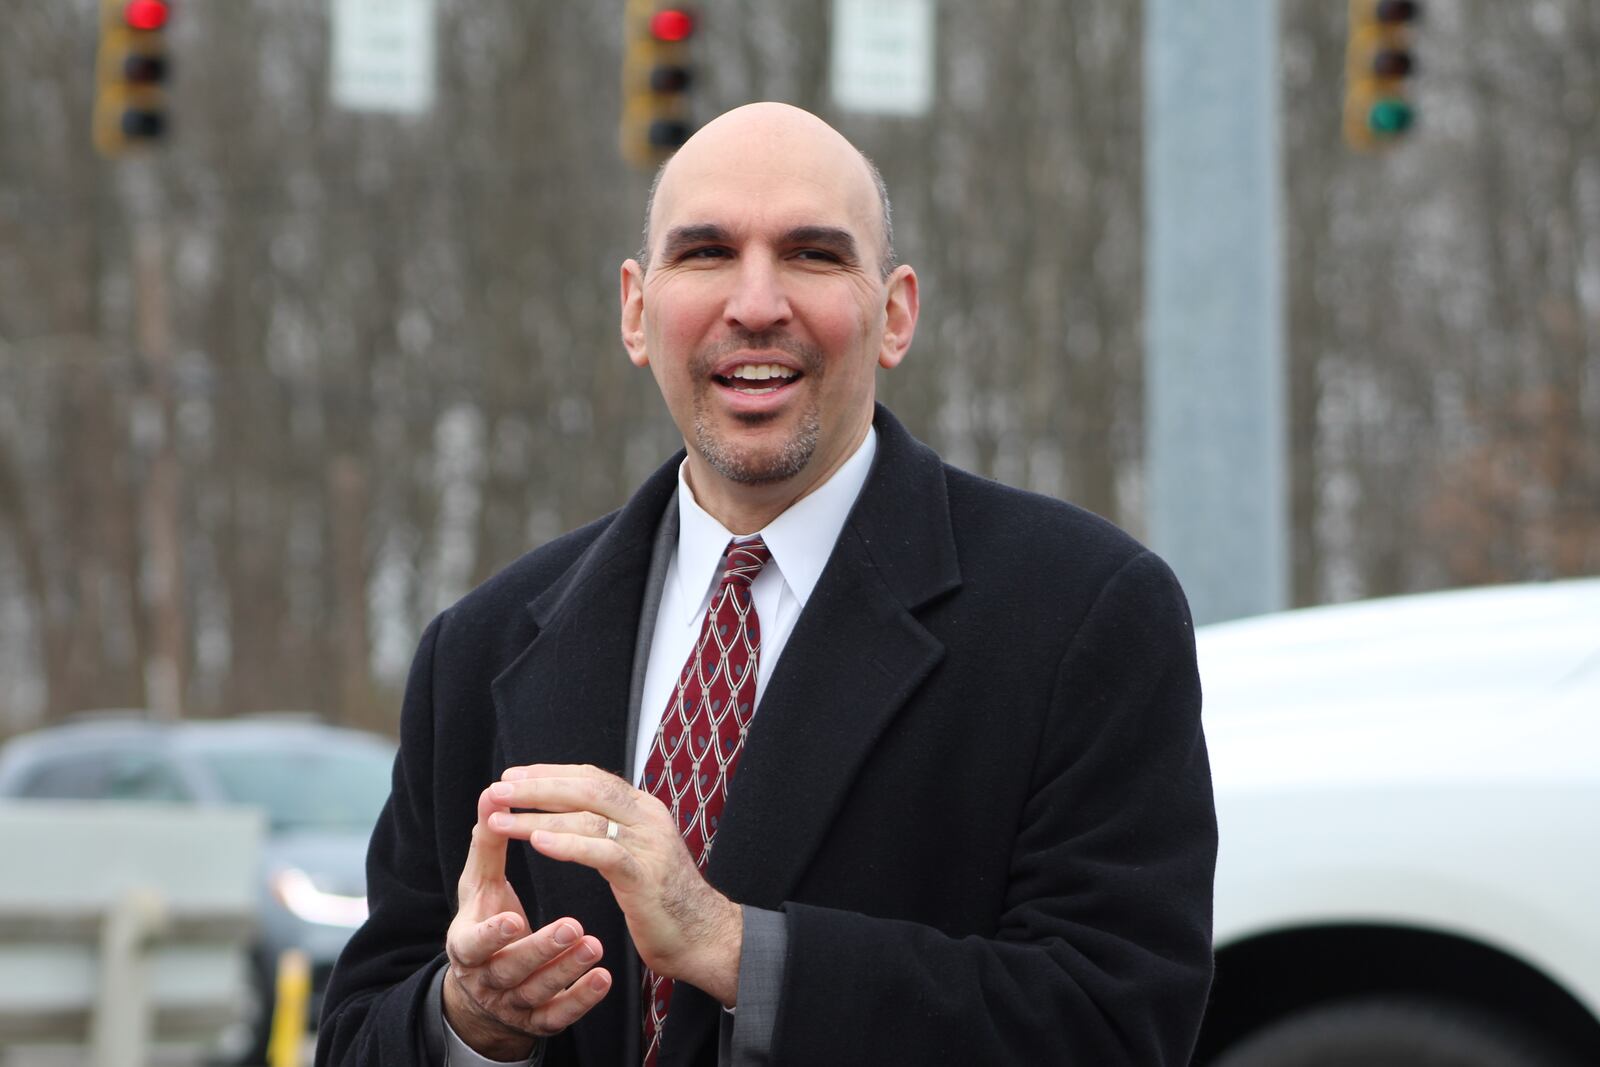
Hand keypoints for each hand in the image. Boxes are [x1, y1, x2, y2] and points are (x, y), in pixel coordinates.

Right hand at [442, 784, 613, 1058]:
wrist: (488, 984)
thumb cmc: (486, 919)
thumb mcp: (480, 886)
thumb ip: (488, 844)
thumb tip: (493, 793)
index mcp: (465, 945)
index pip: (473, 944)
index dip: (492, 934)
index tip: (514, 917)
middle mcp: (486, 977)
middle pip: (510, 968)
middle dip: (541, 948)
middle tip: (575, 926)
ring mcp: (513, 1002)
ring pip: (538, 992)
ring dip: (566, 968)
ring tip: (595, 945)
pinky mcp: (539, 1018)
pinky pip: (559, 1014)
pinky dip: (581, 998)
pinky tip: (603, 978)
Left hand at [486, 763, 743, 1006]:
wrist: (706, 937)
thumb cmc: (664, 902)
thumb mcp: (637, 855)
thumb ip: (611, 832)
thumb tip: (572, 817)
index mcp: (644, 810)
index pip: (592, 778)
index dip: (550, 774)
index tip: (513, 775)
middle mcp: (648, 818)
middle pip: (587, 788)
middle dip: (538, 787)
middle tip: (498, 789)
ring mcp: (649, 844)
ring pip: (588, 817)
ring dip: (538, 817)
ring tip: (501, 820)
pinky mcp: (646, 875)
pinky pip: (602, 852)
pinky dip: (567, 845)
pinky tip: (538, 843)